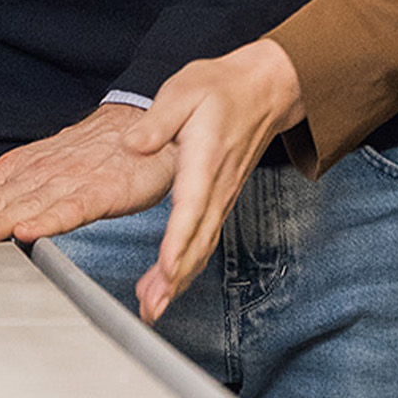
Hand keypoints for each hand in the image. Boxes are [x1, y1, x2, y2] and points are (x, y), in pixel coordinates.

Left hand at [0, 103, 177, 244]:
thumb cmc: (99, 154)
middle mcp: (41, 173)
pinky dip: (48, 221)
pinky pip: (71, 209)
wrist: (146, 126)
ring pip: (24, 206)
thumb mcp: (50, 171)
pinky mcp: (102, 191)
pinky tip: (28, 233)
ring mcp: (70, 182)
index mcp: (26, 170)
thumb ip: (17, 196)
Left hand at [126, 38, 305, 322]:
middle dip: (175, 278)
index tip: (166, 267)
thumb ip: (158, 119)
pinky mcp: (219, 202)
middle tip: (152, 307)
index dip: (178, 240)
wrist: (264, 90)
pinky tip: (168, 286)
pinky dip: (187, 267)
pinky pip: (205, 242)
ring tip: (154, 308)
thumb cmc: (221, 89)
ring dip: (179, 281)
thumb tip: (133, 143)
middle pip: (198, 241)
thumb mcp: (184, 90)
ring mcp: (221, 198)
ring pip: (202, 248)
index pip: (191, 207)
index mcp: (205, 160)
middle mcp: (216, 187)